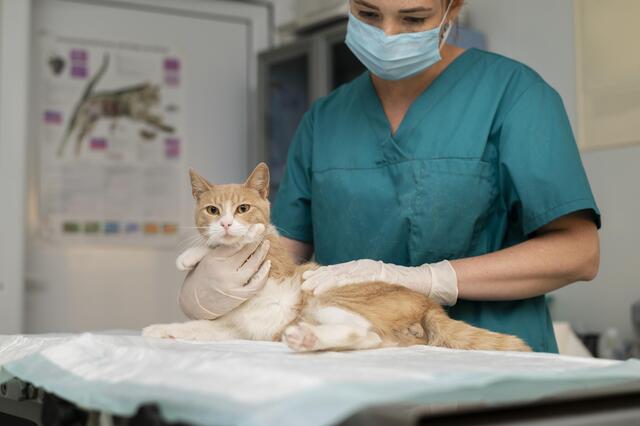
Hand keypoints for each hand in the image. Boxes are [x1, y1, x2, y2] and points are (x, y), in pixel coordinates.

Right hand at [178, 224, 271, 319]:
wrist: (195, 303)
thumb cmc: (200, 277)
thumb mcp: (202, 259)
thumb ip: (216, 246)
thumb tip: (230, 231)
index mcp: (214, 259)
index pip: (235, 244)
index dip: (248, 234)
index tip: (258, 227)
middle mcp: (224, 271)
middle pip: (246, 252)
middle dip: (256, 240)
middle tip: (264, 231)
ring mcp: (233, 284)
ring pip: (253, 265)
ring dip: (262, 253)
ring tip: (266, 244)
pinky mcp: (240, 295)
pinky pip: (257, 283)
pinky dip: (264, 272)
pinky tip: (267, 263)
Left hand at [301, 259, 457, 305]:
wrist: (424, 282)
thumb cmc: (399, 288)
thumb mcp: (376, 290)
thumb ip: (361, 291)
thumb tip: (346, 301)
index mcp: (361, 270)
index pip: (336, 272)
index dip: (320, 276)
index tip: (305, 281)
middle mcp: (364, 266)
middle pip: (336, 271)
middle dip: (319, 277)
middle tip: (303, 284)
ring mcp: (372, 268)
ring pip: (345, 273)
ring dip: (327, 280)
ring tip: (313, 287)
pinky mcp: (381, 272)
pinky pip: (360, 277)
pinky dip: (347, 280)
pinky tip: (335, 284)